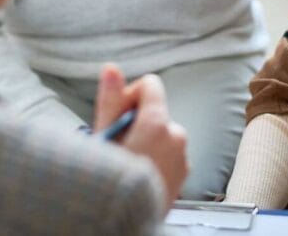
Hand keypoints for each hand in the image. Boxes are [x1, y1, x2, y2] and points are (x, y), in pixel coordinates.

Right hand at [94, 64, 188, 212]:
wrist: (126, 226)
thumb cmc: (112, 182)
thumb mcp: (103, 138)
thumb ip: (110, 101)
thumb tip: (111, 68)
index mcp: (157, 122)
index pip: (150, 84)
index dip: (129, 95)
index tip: (117, 116)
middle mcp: (176, 136)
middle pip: (154, 112)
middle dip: (135, 123)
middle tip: (117, 146)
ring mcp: (183, 157)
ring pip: (161, 134)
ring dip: (145, 142)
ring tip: (126, 164)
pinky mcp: (184, 175)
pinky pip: (168, 154)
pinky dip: (155, 159)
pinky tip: (139, 174)